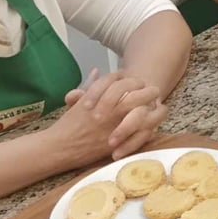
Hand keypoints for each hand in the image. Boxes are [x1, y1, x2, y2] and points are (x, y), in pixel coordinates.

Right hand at [51, 69, 167, 166]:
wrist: (59, 148)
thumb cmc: (67, 125)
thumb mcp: (77, 102)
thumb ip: (89, 86)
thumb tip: (97, 70)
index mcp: (99, 98)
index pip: (120, 81)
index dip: (132, 79)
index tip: (138, 82)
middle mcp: (108, 111)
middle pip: (135, 94)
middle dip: (147, 91)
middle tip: (154, 90)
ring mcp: (114, 126)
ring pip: (141, 112)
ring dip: (152, 107)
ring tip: (158, 104)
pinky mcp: (117, 142)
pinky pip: (140, 131)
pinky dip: (149, 125)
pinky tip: (154, 122)